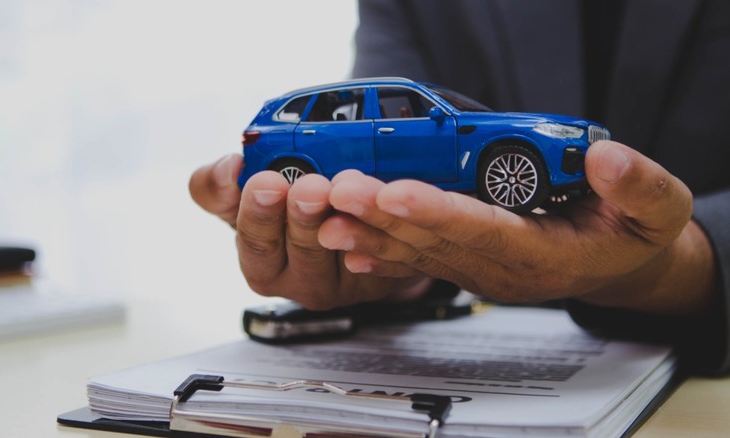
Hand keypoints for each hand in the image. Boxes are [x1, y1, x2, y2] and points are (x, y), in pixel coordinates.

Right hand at [189, 154, 428, 309]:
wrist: (345, 230)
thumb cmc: (287, 214)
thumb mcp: (247, 198)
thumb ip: (220, 185)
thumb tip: (226, 168)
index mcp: (261, 262)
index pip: (253, 243)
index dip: (257, 213)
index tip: (266, 181)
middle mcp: (298, 280)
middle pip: (300, 251)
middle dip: (303, 217)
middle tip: (310, 188)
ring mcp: (340, 283)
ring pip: (342, 251)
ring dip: (343, 220)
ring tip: (343, 190)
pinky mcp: (376, 278)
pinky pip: (380, 252)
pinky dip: (378, 225)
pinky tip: (377, 203)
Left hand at [319, 141, 717, 315]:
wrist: (615, 264)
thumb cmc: (630, 235)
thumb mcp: (657, 210)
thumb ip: (637, 186)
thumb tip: (603, 158)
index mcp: (543, 253)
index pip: (484, 230)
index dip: (439, 210)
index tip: (396, 190)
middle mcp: (501, 267)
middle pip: (435, 240)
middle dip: (383, 214)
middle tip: (339, 189)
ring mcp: (479, 269)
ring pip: (417, 251)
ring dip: (369, 231)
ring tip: (326, 215)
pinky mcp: (466, 262)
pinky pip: (418, 260)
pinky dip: (382, 252)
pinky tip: (348, 246)